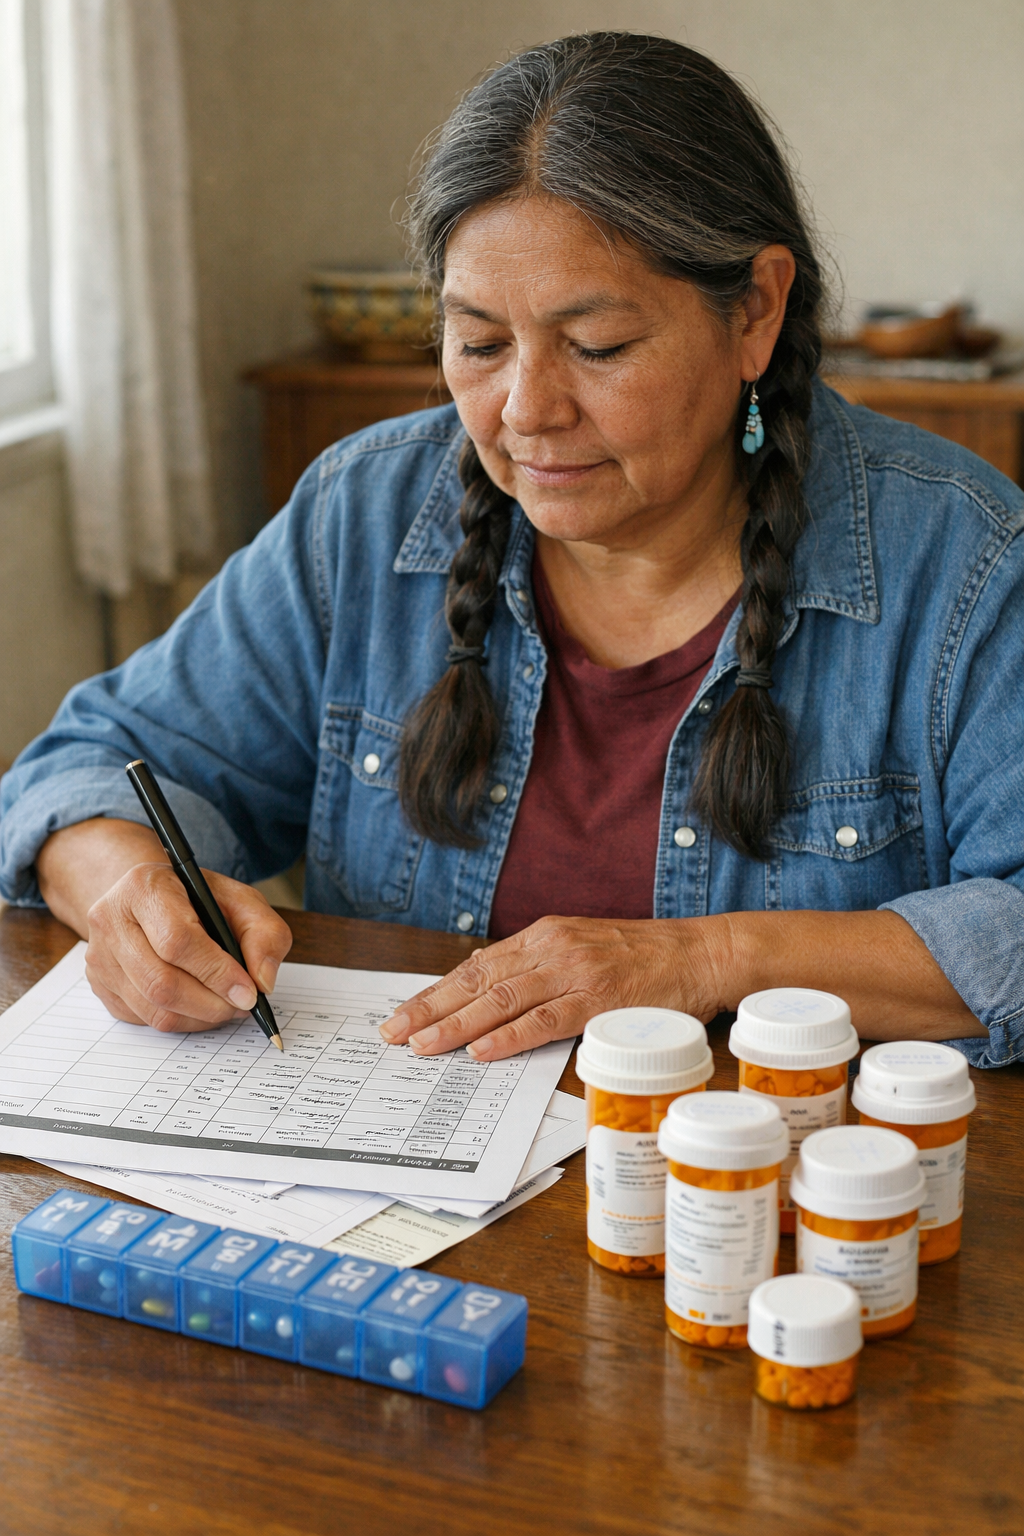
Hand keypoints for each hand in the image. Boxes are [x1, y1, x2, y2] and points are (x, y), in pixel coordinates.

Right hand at [84, 862, 292, 1032]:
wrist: (148, 898)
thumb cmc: (195, 898)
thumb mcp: (240, 899)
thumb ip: (264, 933)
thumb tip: (263, 981)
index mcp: (144, 887)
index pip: (177, 940)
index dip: (216, 972)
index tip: (249, 991)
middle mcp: (110, 921)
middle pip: (161, 982)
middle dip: (211, 1003)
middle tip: (242, 1005)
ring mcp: (99, 956)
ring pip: (153, 1008)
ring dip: (200, 1017)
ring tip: (226, 1006)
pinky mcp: (100, 986)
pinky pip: (144, 1020)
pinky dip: (182, 1021)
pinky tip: (201, 1005)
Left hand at [378, 915, 722, 1060]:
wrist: (701, 953)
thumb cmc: (645, 957)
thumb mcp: (583, 948)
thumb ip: (540, 967)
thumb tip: (491, 988)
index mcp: (545, 937)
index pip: (477, 967)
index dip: (436, 992)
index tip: (404, 1014)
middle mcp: (552, 949)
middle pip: (478, 981)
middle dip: (430, 1008)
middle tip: (393, 1033)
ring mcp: (575, 973)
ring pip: (501, 1000)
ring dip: (456, 1025)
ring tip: (422, 1046)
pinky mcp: (599, 999)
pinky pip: (545, 1020)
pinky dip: (509, 1036)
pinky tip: (481, 1049)